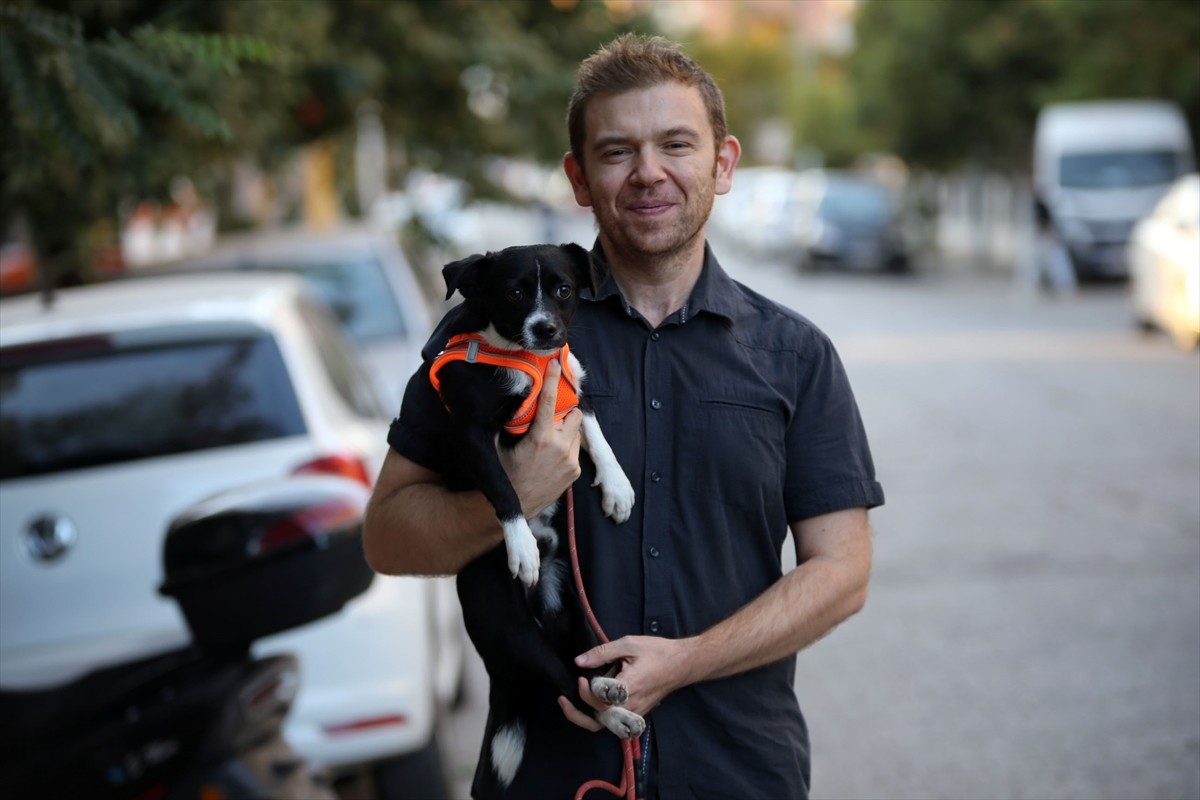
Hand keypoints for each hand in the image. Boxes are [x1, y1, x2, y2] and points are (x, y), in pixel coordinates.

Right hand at [500, 359, 581, 518]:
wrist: (517, 505)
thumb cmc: (506, 474)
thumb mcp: (500, 446)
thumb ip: (504, 423)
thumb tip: (504, 400)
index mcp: (540, 438)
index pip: (549, 401)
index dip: (553, 379)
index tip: (556, 364)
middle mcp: (559, 447)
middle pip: (574, 414)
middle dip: (565, 411)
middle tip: (553, 415)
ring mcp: (570, 461)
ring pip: (576, 432)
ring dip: (565, 430)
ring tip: (550, 438)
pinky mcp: (576, 471)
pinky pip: (575, 450)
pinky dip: (566, 447)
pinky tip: (551, 456)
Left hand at [557, 635, 695, 729]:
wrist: (682, 664)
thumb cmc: (658, 652)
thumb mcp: (629, 644)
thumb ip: (602, 652)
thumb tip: (579, 661)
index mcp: (630, 687)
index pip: (600, 699)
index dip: (586, 690)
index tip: (582, 676)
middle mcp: (632, 706)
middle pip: (598, 722)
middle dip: (577, 712)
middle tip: (565, 698)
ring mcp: (635, 714)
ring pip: (605, 727)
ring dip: (585, 718)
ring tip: (571, 704)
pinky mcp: (636, 715)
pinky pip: (613, 724)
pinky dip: (598, 717)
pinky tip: (590, 704)